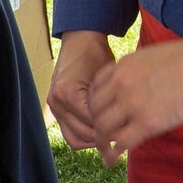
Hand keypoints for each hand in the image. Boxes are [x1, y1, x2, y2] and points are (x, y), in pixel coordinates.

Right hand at [47, 30, 115, 157]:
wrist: (79, 41)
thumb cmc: (96, 54)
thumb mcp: (109, 77)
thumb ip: (111, 103)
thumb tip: (122, 128)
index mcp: (68, 93)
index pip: (93, 124)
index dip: (113, 130)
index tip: (128, 131)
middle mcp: (57, 102)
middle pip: (83, 135)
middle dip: (104, 138)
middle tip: (123, 136)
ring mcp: (54, 107)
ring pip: (74, 140)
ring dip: (93, 141)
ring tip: (110, 135)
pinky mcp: (55, 109)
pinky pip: (69, 132)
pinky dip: (84, 135)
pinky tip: (99, 130)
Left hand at [83, 35, 182, 166]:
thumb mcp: (156, 57)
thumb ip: (142, 72)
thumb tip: (145, 84)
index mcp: (125, 65)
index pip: (95, 88)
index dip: (94, 105)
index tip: (99, 115)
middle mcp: (122, 83)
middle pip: (94, 110)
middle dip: (95, 125)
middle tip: (100, 136)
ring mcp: (132, 102)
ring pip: (103, 128)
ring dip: (101, 143)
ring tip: (104, 152)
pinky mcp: (147, 122)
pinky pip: (120, 142)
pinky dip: (112, 155)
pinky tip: (111, 161)